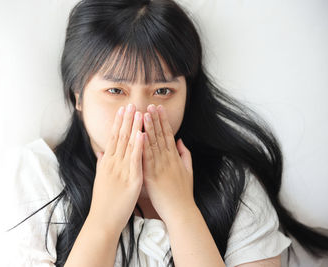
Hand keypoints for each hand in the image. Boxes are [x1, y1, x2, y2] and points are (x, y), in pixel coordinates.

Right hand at [88, 104, 145, 232]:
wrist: (102, 220)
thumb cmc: (103, 201)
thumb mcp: (100, 179)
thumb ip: (102, 164)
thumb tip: (101, 153)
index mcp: (107, 163)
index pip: (113, 138)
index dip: (118, 123)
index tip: (122, 110)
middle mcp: (113, 163)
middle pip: (120, 137)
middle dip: (126, 120)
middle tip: (131, 104)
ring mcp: (121, 171)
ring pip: (128, 145)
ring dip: (133, 127)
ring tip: (138, 112)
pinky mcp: (131, 180)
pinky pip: (135, 160)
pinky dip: (138, 146)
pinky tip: (141, 134)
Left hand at [142, 104, 194, 223]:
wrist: (180, 211)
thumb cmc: (183, 193)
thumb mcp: (188, 171)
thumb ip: (184, 155)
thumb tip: (180, 141)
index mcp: (174, 157)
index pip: (168, 134)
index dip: (163, 121)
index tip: (158, 108)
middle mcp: (167, 159)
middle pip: (160, 135)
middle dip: (155, 119)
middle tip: (150, 104)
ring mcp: (160, 167)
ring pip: (153, 144)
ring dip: (148, 128)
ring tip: (144, 113)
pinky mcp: (151, 176)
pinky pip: (146, 159)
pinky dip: (143, 147)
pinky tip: (139, 135)